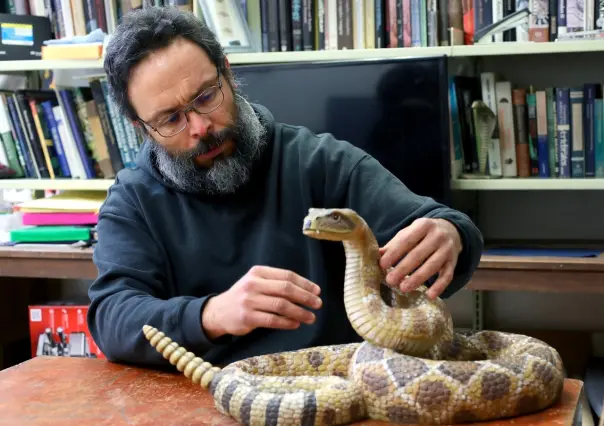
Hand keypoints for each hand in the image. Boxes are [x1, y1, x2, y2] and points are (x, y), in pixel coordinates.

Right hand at [201, 265, 322, 339]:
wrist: (218, 312)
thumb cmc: (244, 296)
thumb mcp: (256, 282)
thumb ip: (276, 283)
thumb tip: (307, 291)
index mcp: (258, 272)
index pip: (287, 276)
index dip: (305, 283)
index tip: (317, 291)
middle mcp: (253, 284)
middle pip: (286, 289)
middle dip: (305, 297)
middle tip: (318, 304)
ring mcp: (249, 301)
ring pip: (281, 305)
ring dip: (300, 312)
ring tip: (311, 317)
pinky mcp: (247, 317)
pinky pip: (273, 320)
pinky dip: (287, 322)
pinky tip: (296, 324)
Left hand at [378, 218, 462, 298]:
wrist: (451, 230)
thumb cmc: (422, 234)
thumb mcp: (409, 233)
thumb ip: (394, 244)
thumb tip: (375, 255)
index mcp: (423, 225)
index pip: (407, 240)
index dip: (394, 253)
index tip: (382, 265)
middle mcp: (437, 236)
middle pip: (419, 254)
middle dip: (403, 268)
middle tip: (390, 280)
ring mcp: (447, 249)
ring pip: (433, 265)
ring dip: (418, 278)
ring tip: (404, 288)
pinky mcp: (453, 262)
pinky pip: (447, 275)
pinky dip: (439, 286)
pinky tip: (429, 295)